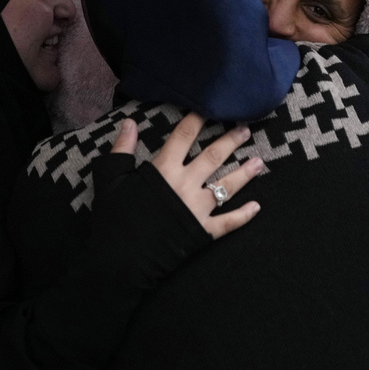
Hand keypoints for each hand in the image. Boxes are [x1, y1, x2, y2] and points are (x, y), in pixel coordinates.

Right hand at [111, 114, 262, 238]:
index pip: (184, 137)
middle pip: (213, 157)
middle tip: (245, 130)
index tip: (210, 109)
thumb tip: (129, 123)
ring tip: (259, 162)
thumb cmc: (113, 218)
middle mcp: (185, 185)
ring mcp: (197, 209)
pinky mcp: (202, 232)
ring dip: (244, 173)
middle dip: (230, 142)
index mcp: (163, 170)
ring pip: (227, 186)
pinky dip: (244, 215)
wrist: (120, 260)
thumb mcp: (110, 179)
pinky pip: (228, 223)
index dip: (197, 120)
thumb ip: (122, 149)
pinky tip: (257, 207)